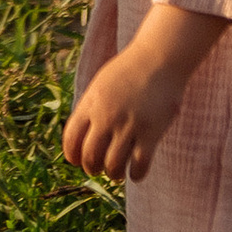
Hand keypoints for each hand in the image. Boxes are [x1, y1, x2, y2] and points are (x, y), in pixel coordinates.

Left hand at [60, 1, 227, 179]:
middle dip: (92, 168)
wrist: (160, 57)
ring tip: (117, 172)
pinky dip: (136, 175)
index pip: (71, 140)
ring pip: (113, 165)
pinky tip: (136, 173)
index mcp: (90, 104)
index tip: (78, 161)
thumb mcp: (101, 85)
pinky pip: (139, 165)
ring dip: (113, 173)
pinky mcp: (151, 132)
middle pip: (90, 156)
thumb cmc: (130, 70)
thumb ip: (90, 108)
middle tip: (99, 169)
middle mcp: (106, 116)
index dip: (73, 156)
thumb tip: (81, 136)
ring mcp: (129, 125)